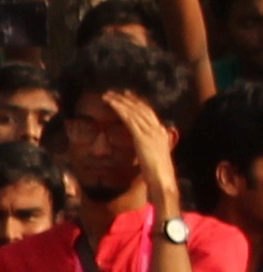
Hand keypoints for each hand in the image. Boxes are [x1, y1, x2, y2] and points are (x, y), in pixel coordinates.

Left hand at [107, 88, 184, 220]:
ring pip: (134, 111)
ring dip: (120, 102)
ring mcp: (150, 132)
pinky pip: (130, 120)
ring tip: (108, 96)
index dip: (138, 103)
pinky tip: (112, 105)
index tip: (128, 95)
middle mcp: (157, 129)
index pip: (149, 113)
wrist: (162, 179)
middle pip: (141, 108)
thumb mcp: (155, 155)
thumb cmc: (157, 172)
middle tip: (115, 92)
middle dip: (127, 99)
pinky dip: (120, 110)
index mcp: (161, 132)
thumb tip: (144, 144)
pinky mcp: (142, 137)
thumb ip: (150, 146)